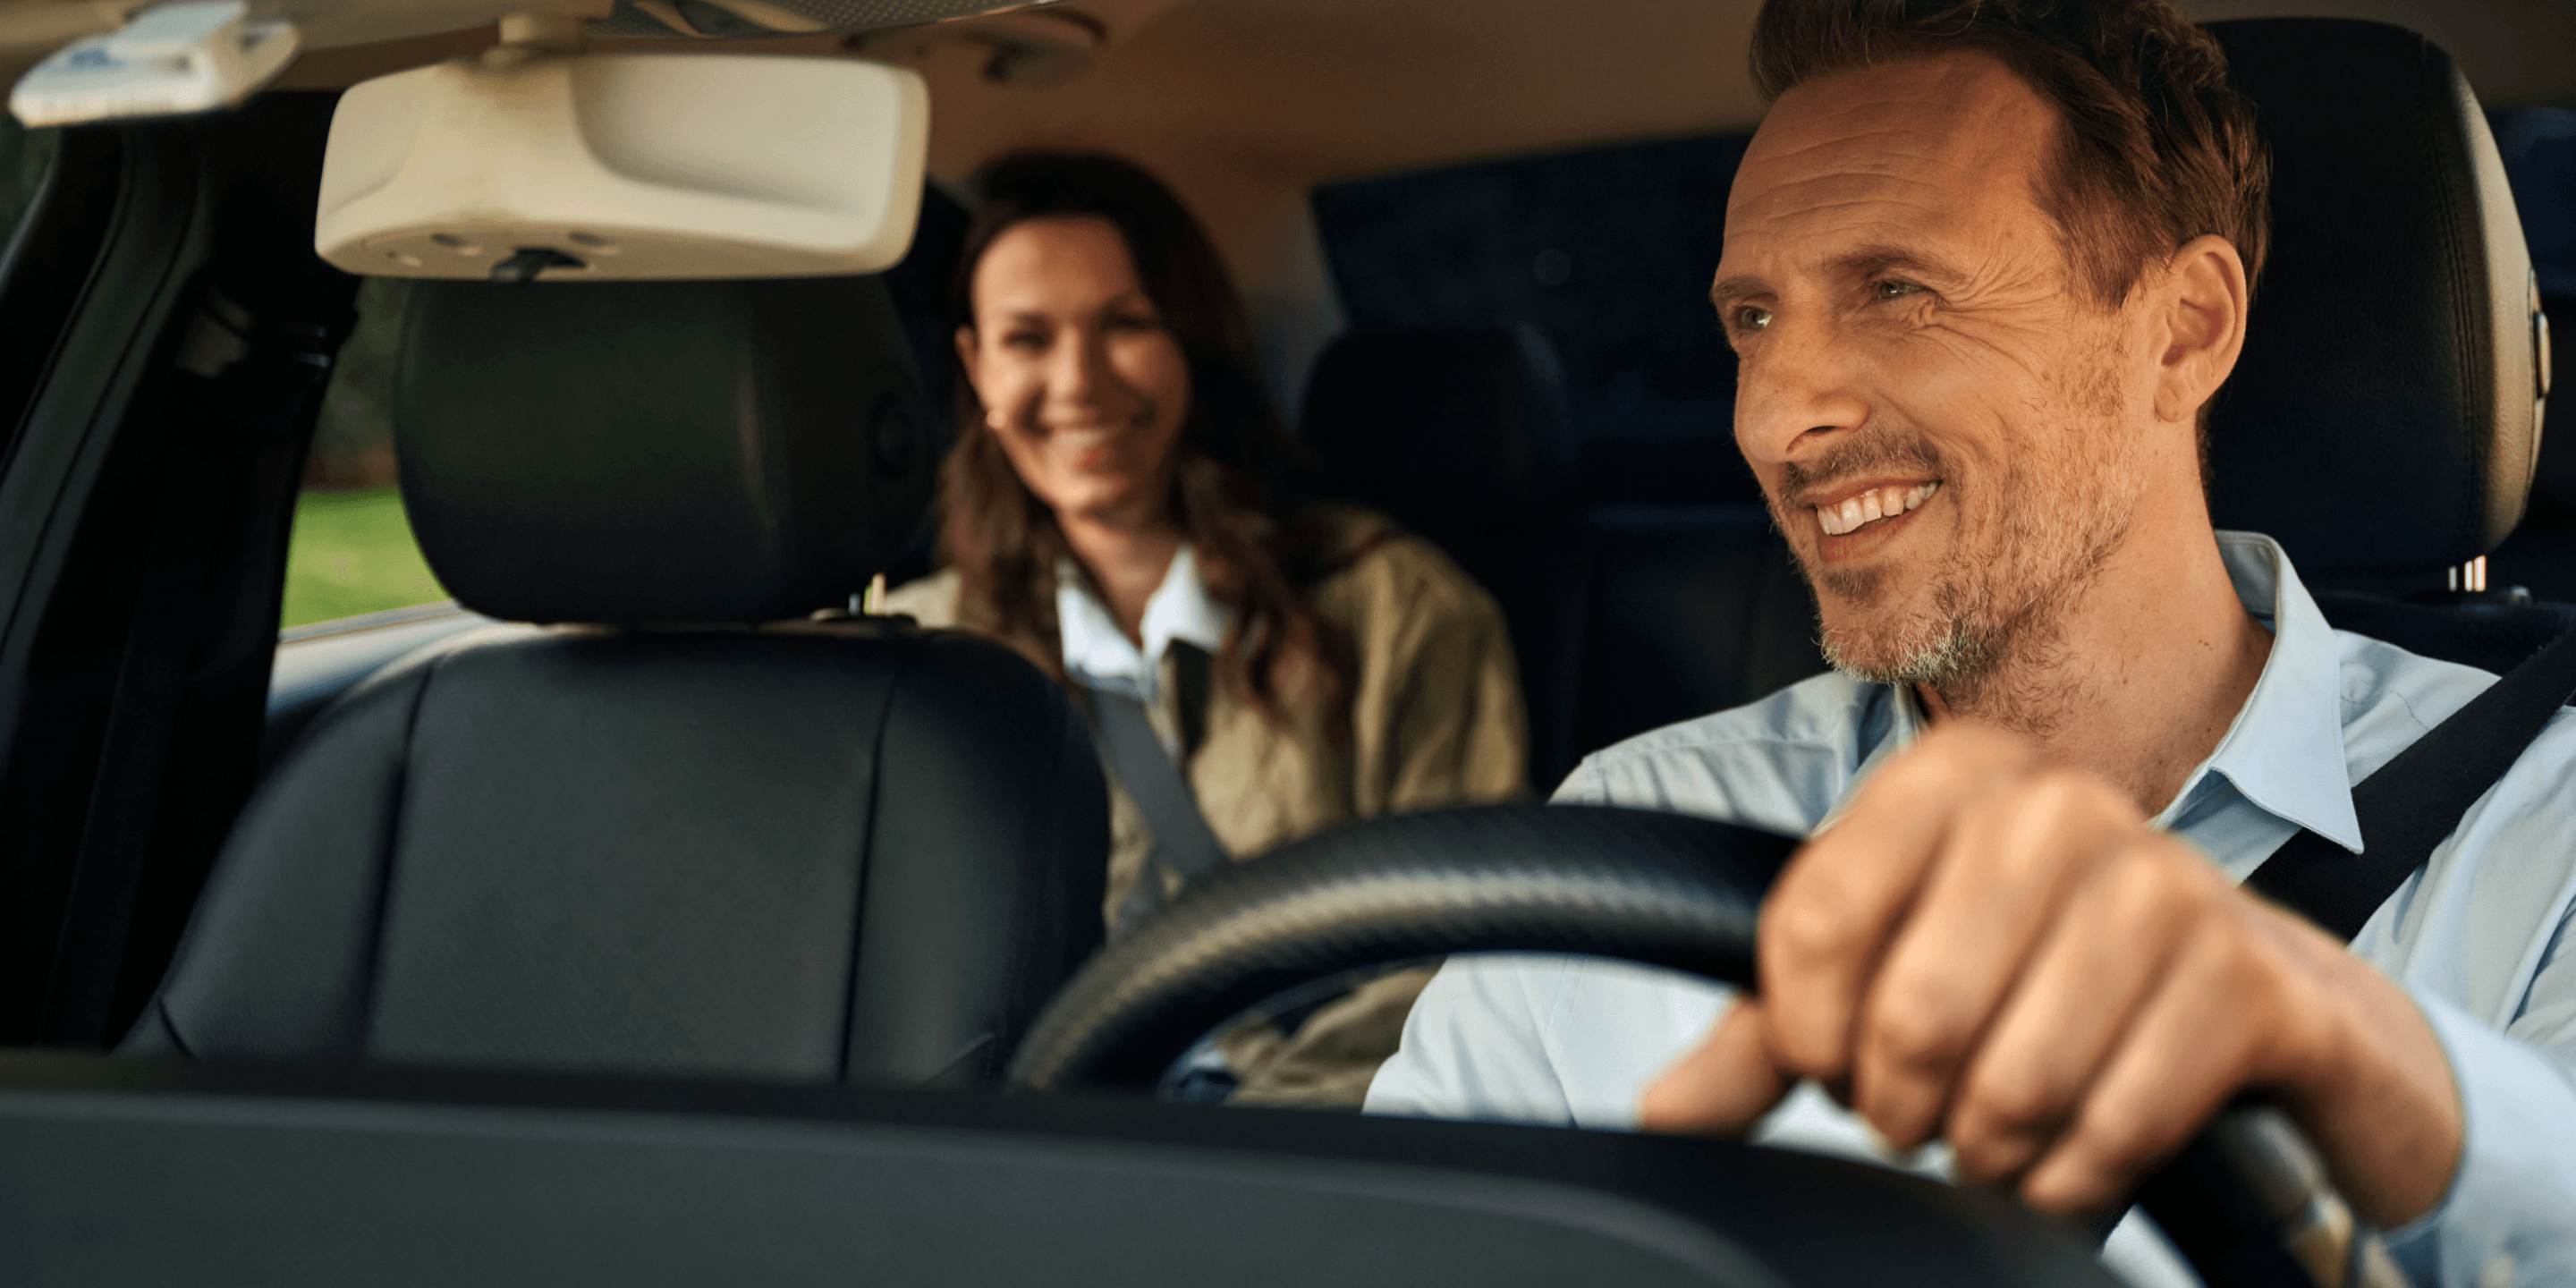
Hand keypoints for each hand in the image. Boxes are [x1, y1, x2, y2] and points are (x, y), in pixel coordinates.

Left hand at [1638, 722, 2462, 1225]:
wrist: (2261, 1010)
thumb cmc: (2048, 982)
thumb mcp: (1896, 982)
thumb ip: (1769, 1037)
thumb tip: (1667, 1111)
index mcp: (1951, 777)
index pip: (1814, 923)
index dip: (1809, 1034)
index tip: (1839, 1057)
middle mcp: (2057, 804)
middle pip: (1911, 1015)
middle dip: (1904, 1105)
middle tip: (1931, 1107)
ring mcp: (2165, 882)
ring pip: (2010, 1081)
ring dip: (1990, 1149)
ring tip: (2001, 1131)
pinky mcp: (2245, 979)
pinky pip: (2110, 1127)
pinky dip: (2074, 1176)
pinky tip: (2074, 1153)